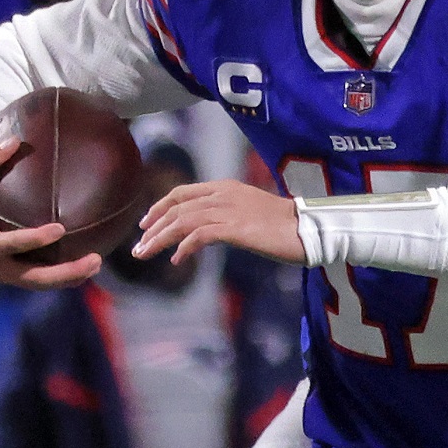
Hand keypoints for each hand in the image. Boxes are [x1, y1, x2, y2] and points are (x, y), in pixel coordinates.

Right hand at [0, 137, 102, 289]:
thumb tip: (15, 140)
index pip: (12, 245)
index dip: (36, 239)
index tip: (61, 229)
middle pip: (34, 278)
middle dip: (66, 273)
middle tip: (96, 259)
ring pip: (36, 284)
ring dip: (67, 278)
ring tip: (95, 263)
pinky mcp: (1, 276)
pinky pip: (32, 280)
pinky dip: (55, 277)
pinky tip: (77, 265)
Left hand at [132, 179, 304, 266]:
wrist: (308, 229)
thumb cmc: (284, 226)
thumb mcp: (248, 213)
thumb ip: (225, 216)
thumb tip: (205, 232)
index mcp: (225, 187)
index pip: (182, 192)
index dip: (159, 207)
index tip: (145, 224)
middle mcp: (223, 194)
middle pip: (176, 207)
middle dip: (153, 227)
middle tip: (139, 247)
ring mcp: (228, 210)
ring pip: (182, 220)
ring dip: (160, 238)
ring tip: (146, 254)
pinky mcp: (235, 228)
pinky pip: (199, 235)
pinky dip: (184, 247)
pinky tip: (177, 260)